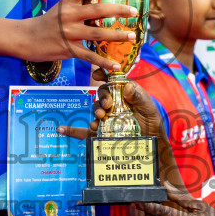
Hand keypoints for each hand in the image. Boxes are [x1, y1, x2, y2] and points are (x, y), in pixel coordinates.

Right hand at [21, 0, 141, 71]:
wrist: (27, 38)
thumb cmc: (48, 22)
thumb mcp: (62, 7)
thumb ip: (80, 4)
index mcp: (68, 2)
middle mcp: (69, 15)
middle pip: (98, 10)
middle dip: (118, 10)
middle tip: (134, 11)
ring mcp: (69, 33)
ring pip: (98, 34)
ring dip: (117, 35)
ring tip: (132, 35)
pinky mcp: (69, 49)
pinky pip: (90, 56)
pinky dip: (104, 61)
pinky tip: (117, 65)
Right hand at [58, 66, 181, 184]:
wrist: (151, 140)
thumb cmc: (151, 120)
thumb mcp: (148, 106)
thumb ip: (138, 96)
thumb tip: (127, 86)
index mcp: (123, 91)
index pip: (110, 80)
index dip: (102, 75)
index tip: (97, 75)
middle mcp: (113, 101)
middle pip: (101, 94)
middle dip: (102, 97)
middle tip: (107, 105)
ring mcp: (106, 115)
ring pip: (95, 109)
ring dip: (96, 111)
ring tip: (100, 117)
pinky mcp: (102, 130)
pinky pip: (86, 129)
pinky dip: (73, 130)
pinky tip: (63, 130)